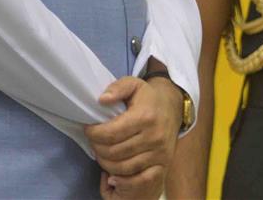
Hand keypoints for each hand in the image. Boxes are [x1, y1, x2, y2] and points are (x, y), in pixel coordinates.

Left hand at [85, 76, 180, 197]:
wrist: (173, 107)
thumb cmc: (148, 97)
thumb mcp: (134, 84)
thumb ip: (117, 88)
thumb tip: (102, 100)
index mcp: (145, 117)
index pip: (109, 134)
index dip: (93, 134)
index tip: (89, 129)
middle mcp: (154, 136)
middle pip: (113, 152)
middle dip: (97, 148)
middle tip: (94, 141)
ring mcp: (160, 152)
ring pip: (122, 167)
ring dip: (105, 163)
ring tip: (102, 152)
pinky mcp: (163, 162)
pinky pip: (138, 179)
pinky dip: (122, 179)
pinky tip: (113, 174)